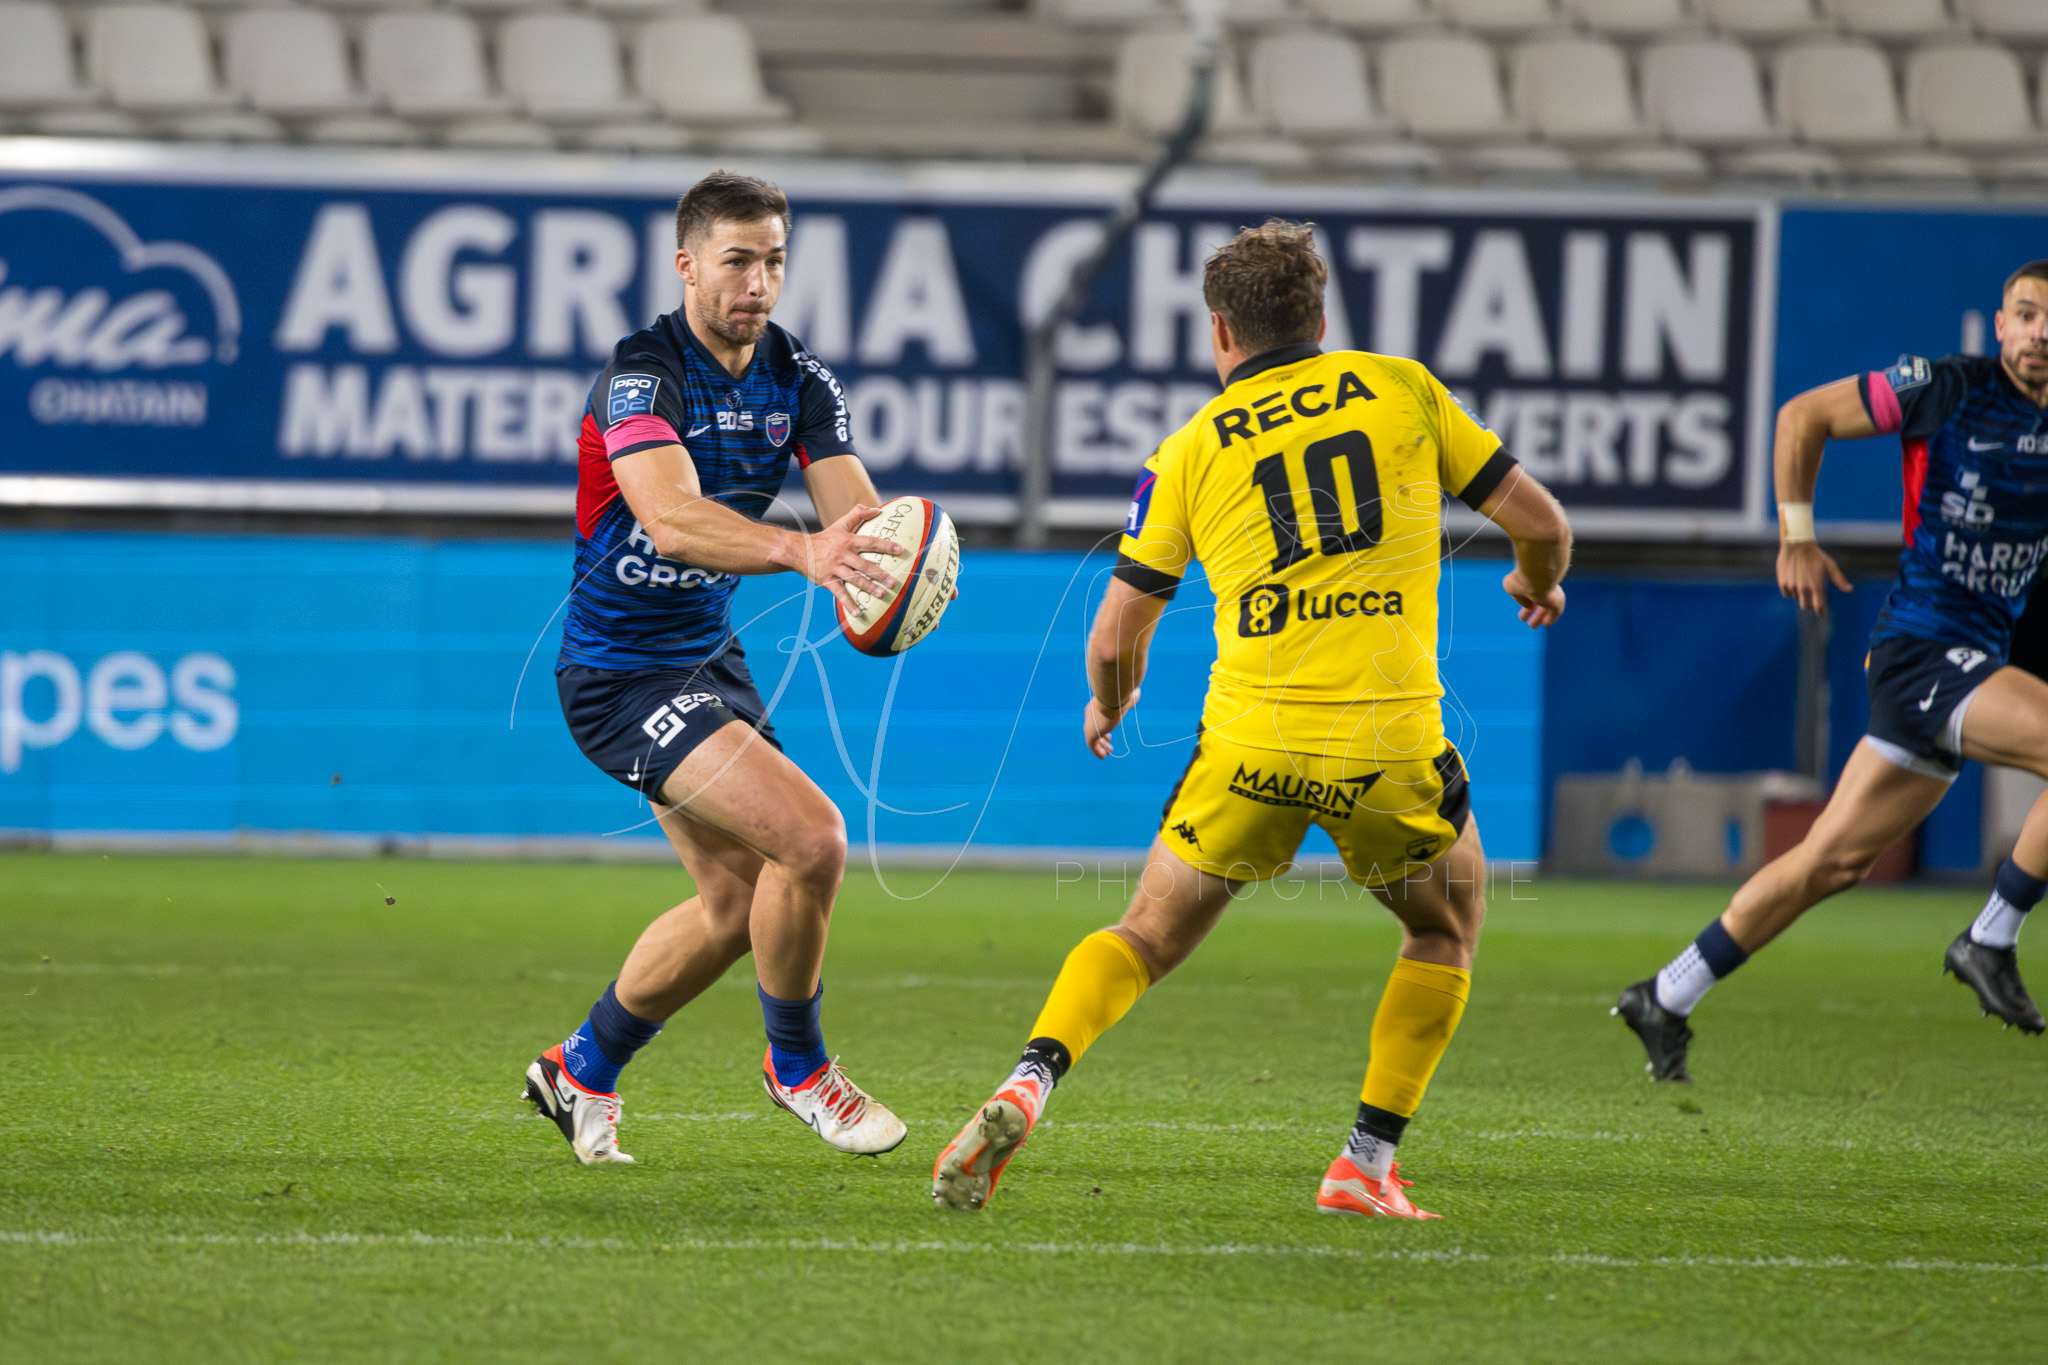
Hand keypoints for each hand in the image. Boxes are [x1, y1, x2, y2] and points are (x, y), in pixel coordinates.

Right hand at [787, 504, 904, 611]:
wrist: (798, 550)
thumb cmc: (824, 538)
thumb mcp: (840, 524)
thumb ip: (857, 514)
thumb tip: (877, 509)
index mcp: (848, 541)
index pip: (870, 542)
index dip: (885, 545)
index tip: (900, 550)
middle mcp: (842, 555)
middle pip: (864, 565)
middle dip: (880, 574)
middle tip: (894, 582)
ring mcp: (834, 568)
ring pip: (854, 579)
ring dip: (869, 588)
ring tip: (883, 594)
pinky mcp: (826, 580)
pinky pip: (839, 593)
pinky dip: (849, 604)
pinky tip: (859, 613)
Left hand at [1084, 689, 1137, 758]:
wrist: (1110, 698)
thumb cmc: (1119, 697)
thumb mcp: (1124, 698)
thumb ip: (1128, 699)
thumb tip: (1137, 693)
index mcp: (1095, 707)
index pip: (1095, 720)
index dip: (1102, 729)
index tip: (1108, 736)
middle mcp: (1090, 716)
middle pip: (1093, 730)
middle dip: (1101, 738)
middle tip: (1109, 742)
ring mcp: (1089, 725)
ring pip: (1092, 739)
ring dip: (1100, 746)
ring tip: (1109, 751)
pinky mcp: (1090, 734)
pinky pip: (1092, 746)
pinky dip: (1097, 752)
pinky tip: (1104, 756)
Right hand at [1502, 569, 1564, 627]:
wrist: (1536, 578)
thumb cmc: (1522, 580)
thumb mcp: (1512, 586)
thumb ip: (1518, 595)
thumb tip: (1527, 605)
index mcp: (1534, 578)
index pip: (1530, 590)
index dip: (1526, 600)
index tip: (1524, 607)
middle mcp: (1544, 584)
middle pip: (1538, 599)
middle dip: (1531, 610)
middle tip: (1523, 618)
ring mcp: (1552, 592)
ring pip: (1546, 607)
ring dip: (1538, 617)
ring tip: (1532, 626)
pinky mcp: (1558, 601)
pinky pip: (1555, 611)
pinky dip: (1551, 617)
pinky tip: (1546, 623)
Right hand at [1777, 540, 1850, 614]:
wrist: (1796, 545)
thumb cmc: (1815, 555)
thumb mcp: (1830, 565)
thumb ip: (1839, 579)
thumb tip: (1849, 589)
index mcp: (1816, 586)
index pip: (1819, 606)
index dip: (1820, 611)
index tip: (1821, 613)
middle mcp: (1803, 589)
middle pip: (1805, 606)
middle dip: (1809, 605)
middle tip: (1811, 599)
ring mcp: (1792, 586)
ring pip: (1796, 598)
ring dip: (1799, 595)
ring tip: (1802, 582)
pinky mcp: (1782, 583)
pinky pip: (1787, 593)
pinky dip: (1790, 591)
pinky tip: (1794, 582)